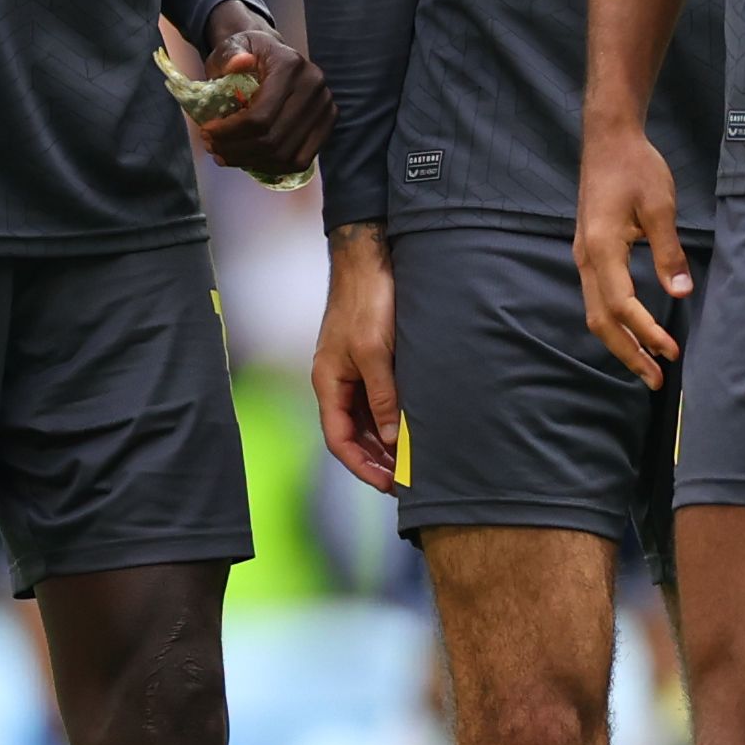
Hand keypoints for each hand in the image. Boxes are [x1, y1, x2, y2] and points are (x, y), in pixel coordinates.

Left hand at [193, 2, 330, 178]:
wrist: (274, 54)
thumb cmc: (248, 52)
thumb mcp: (232, 45)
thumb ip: (229, 54)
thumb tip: (238, 62)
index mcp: (290, 65)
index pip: (261, 116)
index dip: (230, 132)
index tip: (206, 133)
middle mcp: (314, 86)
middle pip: (273, 139)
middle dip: (236, 150)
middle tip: (213, 148)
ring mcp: (325, 107)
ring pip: (286, 155)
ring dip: (251, 161)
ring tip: (226, 155)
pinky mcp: (327, 124)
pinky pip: (300, 160)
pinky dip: (272, 166)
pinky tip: (250, 160)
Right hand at [312, 223, 400, 494]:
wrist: (370, 260)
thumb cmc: (367, 302)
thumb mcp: (374, 353)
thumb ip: (383, 397)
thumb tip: (391, 439)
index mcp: (328, 384)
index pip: (339, 439)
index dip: (361, 466)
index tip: (386, 484)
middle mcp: (338, 383)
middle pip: (354, 434)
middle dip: (377, 459)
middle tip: (406, 480)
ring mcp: (354, 372)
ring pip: (368, 419)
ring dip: (387, 441)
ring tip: (413, 460)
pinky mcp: (371, 361)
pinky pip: (379, 400)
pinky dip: (394, 417)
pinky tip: (415, 427)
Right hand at [574, 124, 691, 387]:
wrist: (608, 140)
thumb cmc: (635, 167)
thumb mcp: (660, 208)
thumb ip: (669, 252)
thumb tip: (682, 293)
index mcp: (602, 248)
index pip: (623, 305)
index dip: (647, 333)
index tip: (672, 351)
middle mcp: (585, 258)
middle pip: (601, 320)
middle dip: (628, 353)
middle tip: (657, 379)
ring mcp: (583, 256)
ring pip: (596, 312)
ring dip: (620, 342)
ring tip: (647, 364)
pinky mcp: (588, 252)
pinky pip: (597, 297)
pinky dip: (614, 322)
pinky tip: (634, 330)